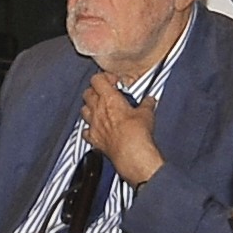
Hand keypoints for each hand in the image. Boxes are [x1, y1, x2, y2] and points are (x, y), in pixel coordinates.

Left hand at [81, 72, 164, 186]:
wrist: (131, 154)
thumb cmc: (137, 133)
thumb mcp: (146, 114)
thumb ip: (146, 104)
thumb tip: (150, 100)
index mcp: (109, 98)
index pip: (97, 79)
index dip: (105, 78)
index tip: (114, 82)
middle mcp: (97, 109)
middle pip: (87, 93)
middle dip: (95, 91)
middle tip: (105, 94)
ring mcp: (93, 124)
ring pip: (83, 109)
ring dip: (89, 108)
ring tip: (99, 109)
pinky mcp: (93, 139)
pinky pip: (84, 131)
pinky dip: (88, 128)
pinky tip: (96, 129)